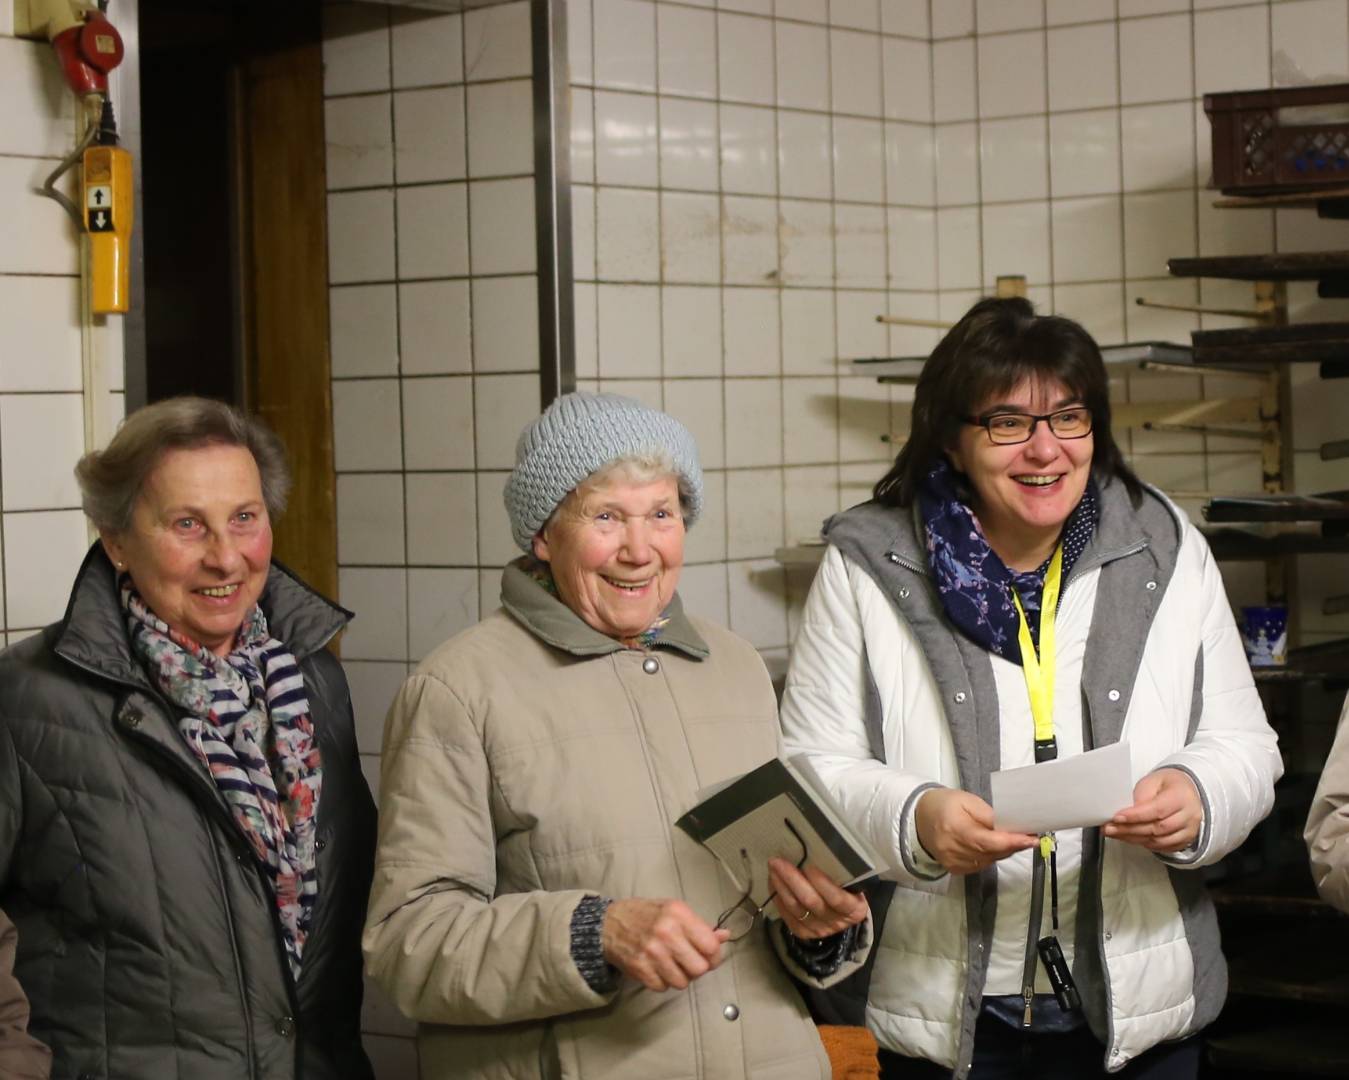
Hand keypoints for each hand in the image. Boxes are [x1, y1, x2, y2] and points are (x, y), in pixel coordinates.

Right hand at [602, 898, 728, 991]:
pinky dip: (663, 982)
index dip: (714, 955)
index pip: (711, 945)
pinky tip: (657, 968)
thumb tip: (725, 936)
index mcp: (678, 914)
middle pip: (700, 968)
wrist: (607, 924)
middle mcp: (666, 933)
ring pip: (683, 982)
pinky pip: (663, 988)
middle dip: (698, 968)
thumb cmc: (645, 915)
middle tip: (689, 962)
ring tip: (671, 964)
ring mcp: (652, 953)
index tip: (709, 956)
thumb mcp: (674, 910)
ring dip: (680, 977)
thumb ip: (699, 925)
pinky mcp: (640, 969)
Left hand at [767, 859, 869, 940]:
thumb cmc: (847, 888)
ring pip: (796, 908)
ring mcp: (819, 930)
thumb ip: (839, 871)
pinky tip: (773, 884)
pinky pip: (787, 916)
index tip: (808, 865)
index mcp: (854, 909)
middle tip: (777, 861)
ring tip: (772, 869)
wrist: (843, 913)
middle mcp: (836, 922)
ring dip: (781, 887)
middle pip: (811, 901)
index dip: (821, 882)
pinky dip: (778, 899)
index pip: (836, 898)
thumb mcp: (851, 881)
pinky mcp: (804, 932)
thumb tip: (816, 850)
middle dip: (792, 879)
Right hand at [914, 788, 1037, 874]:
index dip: (1012, 842)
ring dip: (1003, 851)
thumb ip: (989, 815)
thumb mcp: (967, 801)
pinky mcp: (954, 869)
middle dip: (1013, 845)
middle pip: (992, 853)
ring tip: (1010, 838)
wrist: (919, 818)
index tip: (1032, 839)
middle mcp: (952, 849)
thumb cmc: (944, 805)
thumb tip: (1012, 826)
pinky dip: (990, 856)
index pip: (989, 841)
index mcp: (955, 828)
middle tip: (1028, 835)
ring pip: (989, 861)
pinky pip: (981, 865)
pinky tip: (990, 846)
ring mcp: (953, 862)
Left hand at [1103, 768, 1201, 853]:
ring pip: (1159, 841)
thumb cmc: (1167, 785)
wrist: (1186, 792)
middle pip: (1157, 828)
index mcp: (1182, 796)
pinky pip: (1162, 848)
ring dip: (1134, 839)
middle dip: (1130, 830)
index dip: (1135, 816)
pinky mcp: (1185, 841)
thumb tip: (1127, 814)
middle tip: (1109, 828)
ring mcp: (1189, 831)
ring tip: (1115, 834)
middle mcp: (1189, 816)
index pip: (1157, 810)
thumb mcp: (1152, 782)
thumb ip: (1141, 796)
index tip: (1116, 818)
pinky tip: (1130, 838)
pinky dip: (1144, 844)